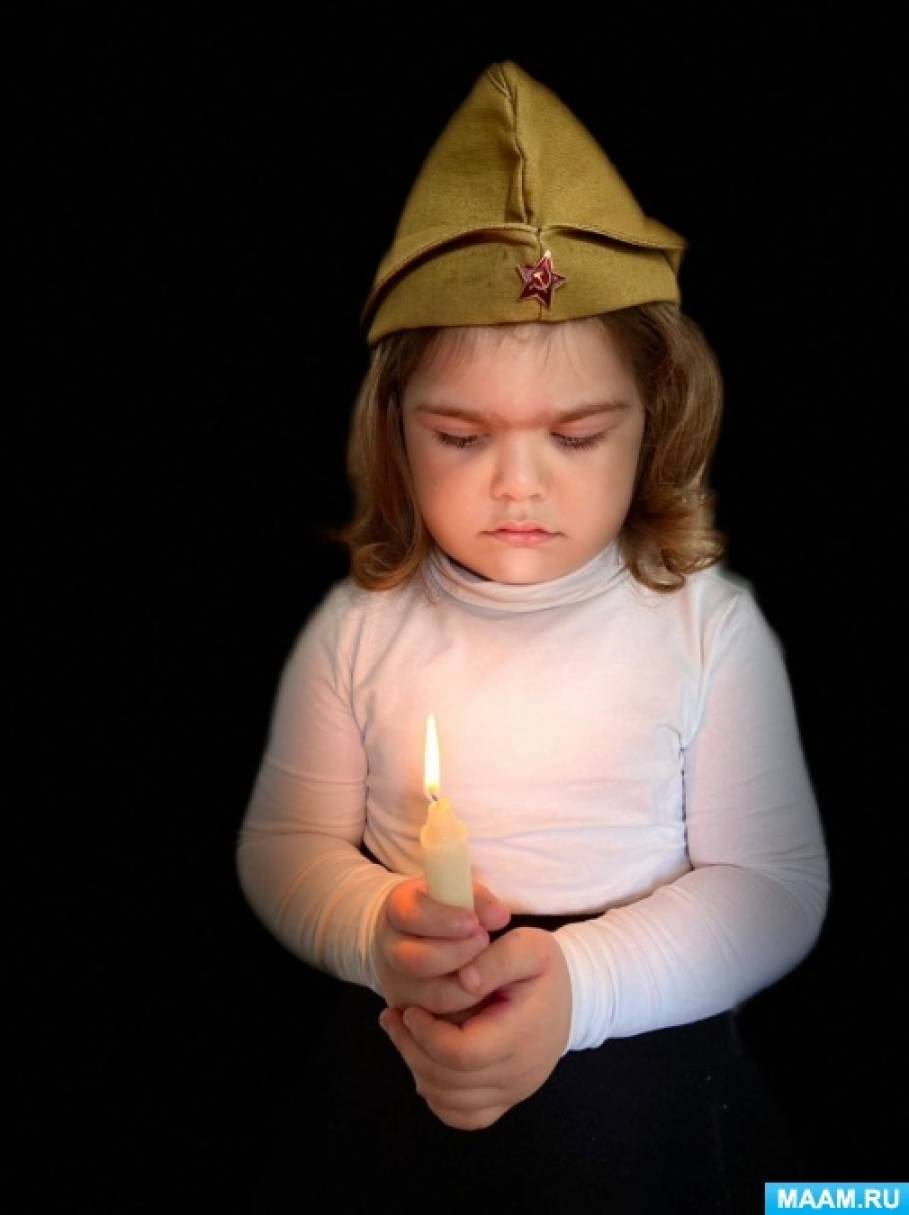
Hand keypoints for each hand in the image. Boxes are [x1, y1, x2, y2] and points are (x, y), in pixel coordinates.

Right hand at [371, 876, 511, 1021]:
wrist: (415, 934)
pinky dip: (465, 1010)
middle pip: (416, 961)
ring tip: (487, 969)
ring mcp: (397, 983)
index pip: (411, 915)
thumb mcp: (457, 891)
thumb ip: (478, 901)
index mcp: (398, 909)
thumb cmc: (444, 907)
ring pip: (431, 997)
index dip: (443, 920)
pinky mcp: (411, 1011)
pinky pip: (440, 1021)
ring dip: (467, 986)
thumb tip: (499, 917)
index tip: (473, 921)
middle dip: (457, 954)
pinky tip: (483, 993)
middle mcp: (389, 948)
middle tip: (484, 942)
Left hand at [378, 927, 571, 1129]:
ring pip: (450, 1101)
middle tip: (392, 1017)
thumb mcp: (529, 947)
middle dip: (411, 1048)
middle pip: (448, 1080)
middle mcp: (518, 1074)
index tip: (410, 1009)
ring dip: (417, 1069)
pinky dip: (436, 1096)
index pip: (461, 1053)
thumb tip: (464, 978)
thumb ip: (497, 959)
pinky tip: (424, 1063)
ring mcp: (513, 1092)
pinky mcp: (506, 1100)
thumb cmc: (544, 969)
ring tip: (402, 1034)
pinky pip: (463, 1116)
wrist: (571, 997)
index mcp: (521, 1035)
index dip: (426, 1035)